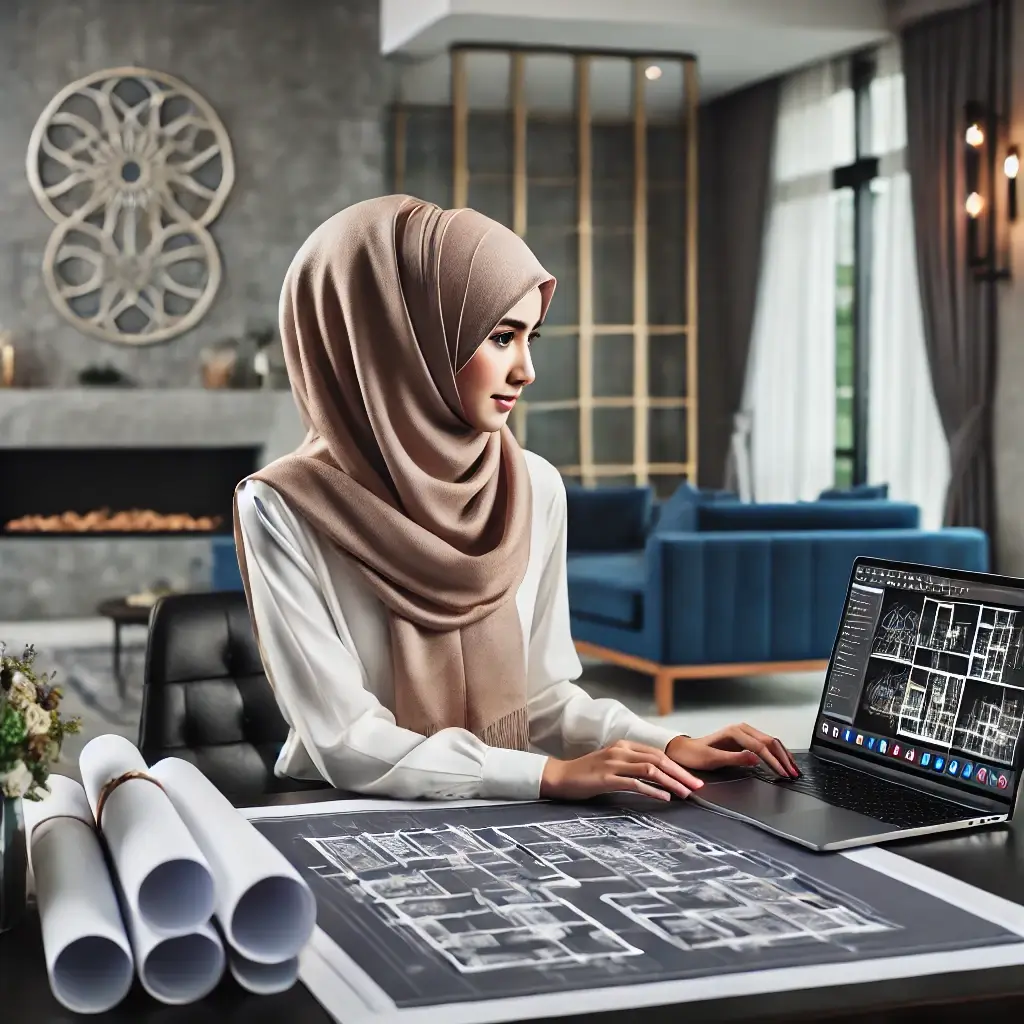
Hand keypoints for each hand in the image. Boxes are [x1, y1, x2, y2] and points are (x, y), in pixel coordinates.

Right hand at [540, 740, 705, 802]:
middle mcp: (621, 750)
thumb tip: (656, 776)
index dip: (678, 766)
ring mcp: (614, 763)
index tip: (692, 779)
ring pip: (650, 769)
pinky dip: (653, 790)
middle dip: (681, 774)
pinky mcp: (607, 778)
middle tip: (697, 787)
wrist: (560, 776)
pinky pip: (635, 783)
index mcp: (624, 745)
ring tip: (685, 794)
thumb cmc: (586, 773)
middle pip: (659, 759)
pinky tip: (664, 798)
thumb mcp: (612, 763)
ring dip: (671, 782)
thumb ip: (631, 765)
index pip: (658, 753)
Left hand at [666, 724, 798, 777]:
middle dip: (783, 758)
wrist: (685, 750)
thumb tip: (755, 758)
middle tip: (793, 773)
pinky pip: (766, 744)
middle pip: (770, 742)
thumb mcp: (712, 759)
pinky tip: (783, 762)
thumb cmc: (696, 755)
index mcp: (735, 732)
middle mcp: (742, 729)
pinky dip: (777, 753)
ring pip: (771, 742)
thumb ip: (735, 758)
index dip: (774, 760)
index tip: (783, 773)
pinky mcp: (745, 739)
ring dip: (783, 755)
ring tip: (793, 769)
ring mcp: (744, 733)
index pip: (761, 746)